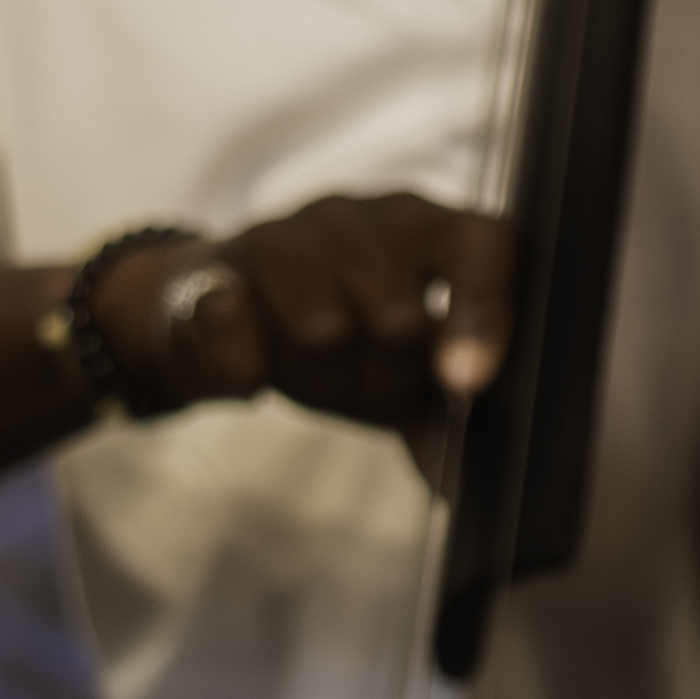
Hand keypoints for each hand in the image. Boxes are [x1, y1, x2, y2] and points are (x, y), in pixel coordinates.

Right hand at [120, 192, 512, 455]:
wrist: (223, 306)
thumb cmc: (339, 331)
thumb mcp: (400, 372)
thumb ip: (436, 419)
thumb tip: (458, 483)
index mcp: (426, 228)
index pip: (482, 247)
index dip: (481, 315)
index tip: (462, 383)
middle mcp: (361, 215)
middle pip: (396, 318)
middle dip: (382, 379)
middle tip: (363, 386)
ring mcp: (286, 229)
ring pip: (322, 329)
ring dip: (319, 378)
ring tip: (311, 370)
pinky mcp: (217, 262)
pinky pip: (239, 330)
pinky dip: (246, 366)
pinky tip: (251, 362)